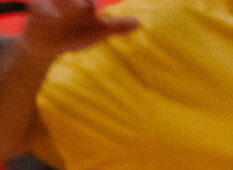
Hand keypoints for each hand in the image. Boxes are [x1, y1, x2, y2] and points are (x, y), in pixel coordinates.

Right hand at [19, 0, 138, 61]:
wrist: (48, 45)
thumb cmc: (74, 34)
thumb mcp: (96, 31)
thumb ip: (115, 26)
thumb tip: (138, 23)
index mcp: (84, 0)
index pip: (91, 0)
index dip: (92, 2)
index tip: (96, 8)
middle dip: (81, 1)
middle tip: (89, 7)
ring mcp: (52, 1)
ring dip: (67, 2)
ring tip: (79, 8)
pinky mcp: (36, 7)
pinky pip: (38, 4)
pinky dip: (43, 7)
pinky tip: (50, 16)